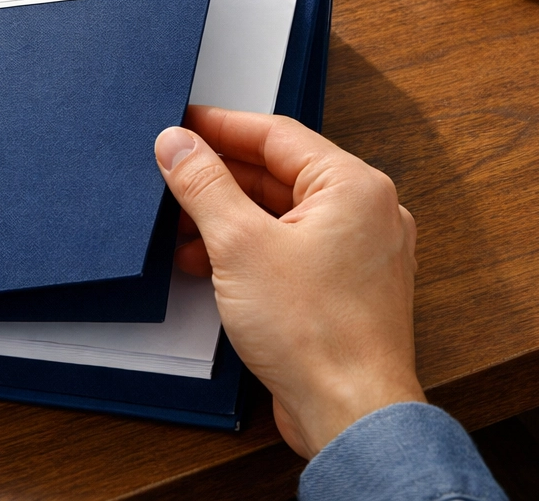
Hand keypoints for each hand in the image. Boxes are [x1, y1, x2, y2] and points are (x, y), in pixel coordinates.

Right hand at [155, 107, 423, 458]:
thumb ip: (203, 185)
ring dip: (228, 218)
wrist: (350, 416)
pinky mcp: (342, 285)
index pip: (276, 135)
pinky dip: (249, 248)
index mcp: (354, 186)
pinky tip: (209, 262)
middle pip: (277, 173)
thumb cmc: (319, 337)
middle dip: (220, 179)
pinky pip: (289, 246)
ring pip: (280, 212)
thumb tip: (177, 144)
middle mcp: (364, 212)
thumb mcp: (239, 244)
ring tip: (182, 227)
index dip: (221, 126)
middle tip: (174, 173)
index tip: (184, 124)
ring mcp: (357, 251)